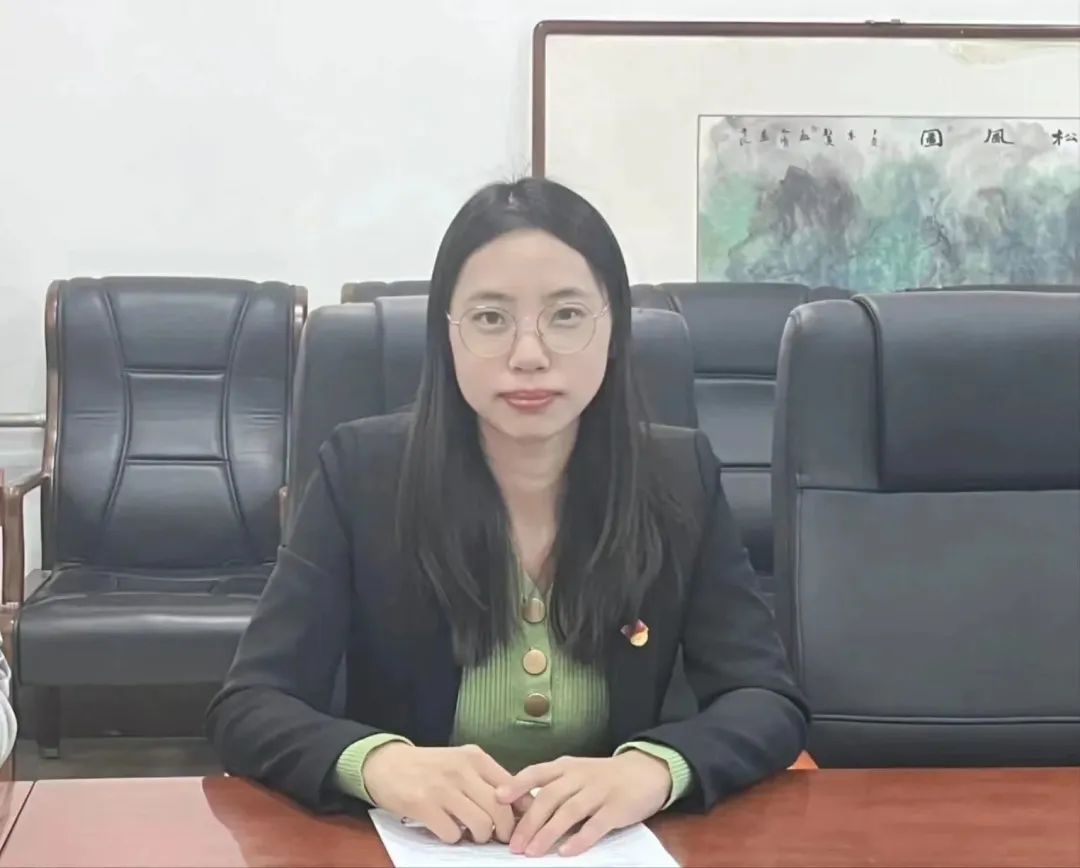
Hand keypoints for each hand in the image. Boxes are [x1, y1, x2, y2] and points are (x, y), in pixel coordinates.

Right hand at [363, 743, 515, 844]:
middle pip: (500, 809)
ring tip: (471, 833)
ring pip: (481, 824)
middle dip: (504, 830)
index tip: (518, 823)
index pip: (512, 787)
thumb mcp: (462, 763)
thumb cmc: (430, 767)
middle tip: (498, 836)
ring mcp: (442, 787)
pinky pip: (452, 834)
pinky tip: (447, 829)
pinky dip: (453, 839)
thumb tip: (523, 805)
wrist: (386, 763)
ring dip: (479, 836)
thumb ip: (490, 780)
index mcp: (475, 757)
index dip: (520, 811)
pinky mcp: (423, 805)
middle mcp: (462, 769)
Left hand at [496, 752, 670, 856]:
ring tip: (532, 852)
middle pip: (549, 797)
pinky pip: (596, 825)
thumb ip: (554, 786)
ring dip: (548, 833)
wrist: (647, 770)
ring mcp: (599, 791)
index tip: (497, 799)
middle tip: (513, 844)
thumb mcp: (577, 773)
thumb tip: (522, 809)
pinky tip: (566, 852)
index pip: (537, 772)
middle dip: (529, 822)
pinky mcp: (617, 808)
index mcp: (567, 767)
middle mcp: (580, 776)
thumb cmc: (605, 776)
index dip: (517, 784)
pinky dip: (580, 839)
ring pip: (569, 811)